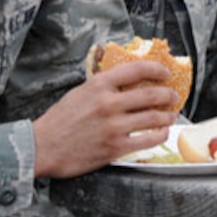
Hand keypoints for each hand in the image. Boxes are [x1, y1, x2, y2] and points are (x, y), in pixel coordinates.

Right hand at [30, 64, 180, 177]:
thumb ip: (102, 87)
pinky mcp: (115, 147)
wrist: (43, 147)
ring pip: (154, 117)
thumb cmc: (59, 120)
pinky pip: (148, 140)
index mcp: (98, 85)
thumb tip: (126, 81)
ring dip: (168, 115)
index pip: (136, 69)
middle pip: (151, 94)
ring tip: (172, 115)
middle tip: (174, 96)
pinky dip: (160, 135)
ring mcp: (114, 127)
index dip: (156, 69)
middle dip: (168, 94)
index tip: (165, 72)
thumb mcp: (79, 92)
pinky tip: (163, 132)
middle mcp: (108, 104)